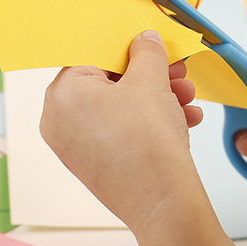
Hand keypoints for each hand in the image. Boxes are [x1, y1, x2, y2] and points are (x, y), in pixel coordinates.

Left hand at [40, 30, 205, 231]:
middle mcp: (59, 121)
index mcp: (62, 95)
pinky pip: (121, 132)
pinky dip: (150, 123)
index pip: (93, 56)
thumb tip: (144, 41)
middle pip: (108, 83)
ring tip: (187, 98)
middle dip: (149, 77)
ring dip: (157, 99)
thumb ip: (146, 53)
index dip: (128, 49)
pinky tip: (184, 120)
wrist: (163, 204)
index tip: (152, 48)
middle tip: (176, 72)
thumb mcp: (150, 81)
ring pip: (119, 109)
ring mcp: (75, 147)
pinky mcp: (95, 165)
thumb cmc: (148, 144)